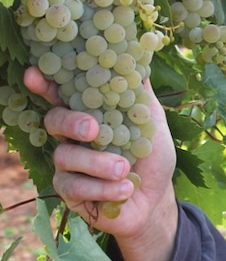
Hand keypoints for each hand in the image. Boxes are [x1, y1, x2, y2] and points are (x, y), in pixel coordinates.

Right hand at [24, 66, 178, 260]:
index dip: (46, 84)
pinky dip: (103, 188)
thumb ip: (141, 98)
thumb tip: (138, 62)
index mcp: (90, 115)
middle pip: (54, 121)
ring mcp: (67, 165)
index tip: (34, 74)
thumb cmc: (152, 158)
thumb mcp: (153, 125)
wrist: (156, 198)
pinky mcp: (69, 192)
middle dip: (71, 122)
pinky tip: (124, 189)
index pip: (63, 96)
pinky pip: (75, 187)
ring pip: (65, 156)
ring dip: (98, 163)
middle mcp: (72, 138)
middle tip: (93, 130)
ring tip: (125, 169)